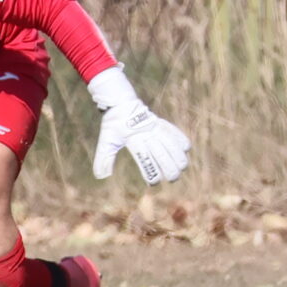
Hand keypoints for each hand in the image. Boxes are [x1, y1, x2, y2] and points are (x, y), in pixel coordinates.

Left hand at [87, 67, 190, 183]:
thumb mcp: (106, 140)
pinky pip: (175, 132)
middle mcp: (146, 133)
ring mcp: (155, 127)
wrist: (121, 103)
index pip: (145, 159)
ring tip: (181, 169)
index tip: (153, 183)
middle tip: (172, 179)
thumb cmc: (113, 125)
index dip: (151, 173)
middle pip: (162, 154)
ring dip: (179, 158)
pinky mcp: (161, 123)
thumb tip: (100, 176)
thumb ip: (103, 158)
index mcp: (132, 138)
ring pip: (172, 144)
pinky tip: (185, 151)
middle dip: (170, 170)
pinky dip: (182, 141)